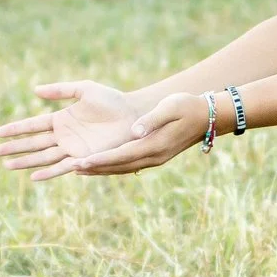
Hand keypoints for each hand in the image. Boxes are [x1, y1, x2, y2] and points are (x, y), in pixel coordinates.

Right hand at [0, 80, 140, 181]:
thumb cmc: (112, 101)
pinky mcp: (83, 158)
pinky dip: (48, 173)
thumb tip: (34, 91)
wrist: (133, 116)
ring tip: (7, 167)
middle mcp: (64, 136)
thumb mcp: (84, 89)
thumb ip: (60, 90)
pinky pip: (62, 167)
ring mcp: (72, 148)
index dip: (16, 129)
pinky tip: (34, 177)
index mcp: (61, 118)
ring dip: (26, 162)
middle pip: (33, 143)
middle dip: (14, 148)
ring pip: (43, 157)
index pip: (33, 125)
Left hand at [65, 91, 211, 176]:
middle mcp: (154, 157)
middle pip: (119, 166)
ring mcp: (155, 159)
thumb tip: (135, 131)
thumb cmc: (186, 106)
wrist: (206, 116)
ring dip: (101, 169)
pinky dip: (112, 166)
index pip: (123, 155)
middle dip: (95, 168)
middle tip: (70, 167)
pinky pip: (129, 165)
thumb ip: (152, 119)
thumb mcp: (170, 107)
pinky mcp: (154, 157)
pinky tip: (98, 164)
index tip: (82, 161)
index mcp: (156, 145)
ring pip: (122, 168)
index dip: (101, 159)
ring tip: (77, 169)